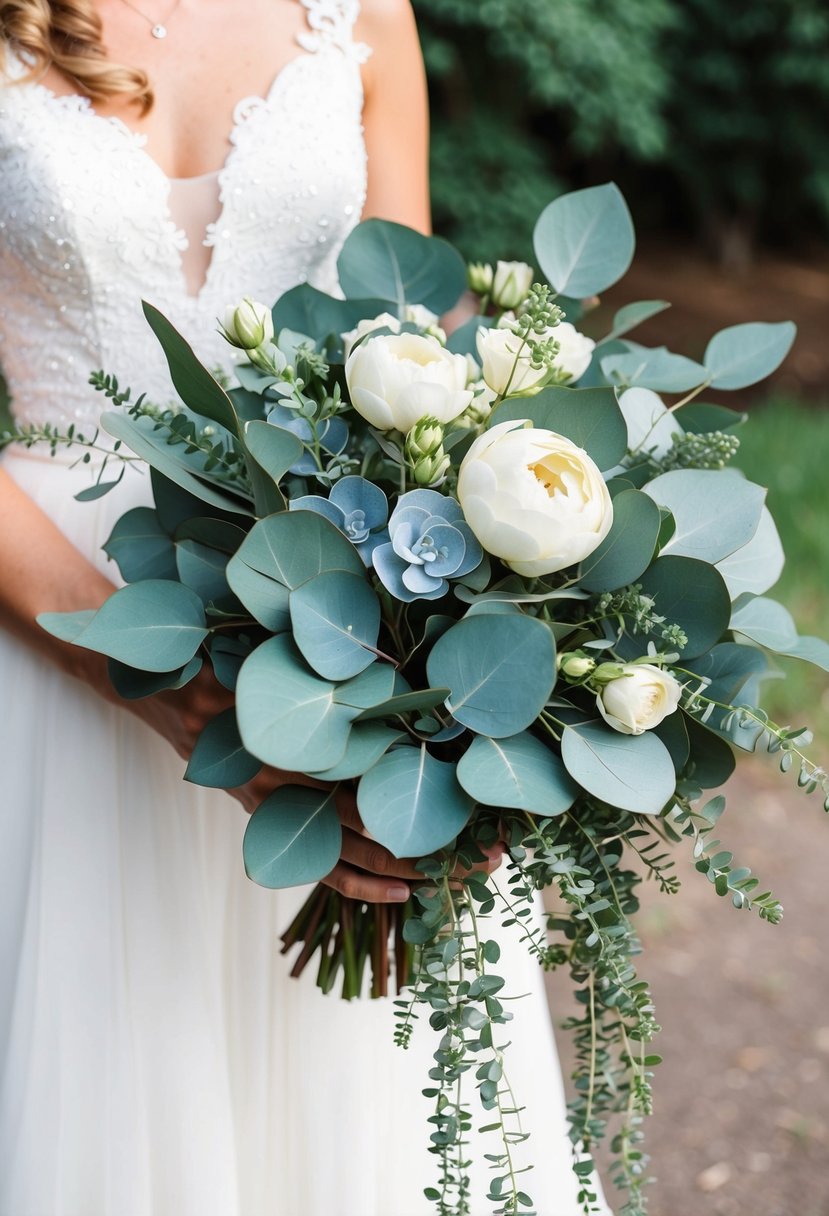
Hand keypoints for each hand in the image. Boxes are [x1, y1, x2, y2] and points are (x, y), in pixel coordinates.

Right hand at [130, 667, 503, 903]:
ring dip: (409, 871)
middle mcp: (302, 785)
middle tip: (493, 856)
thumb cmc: (243, 670)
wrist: (175, 699)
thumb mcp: (296, 670)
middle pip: (383, 826)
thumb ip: (351, 686)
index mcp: (314, 743)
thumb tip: (424, 688)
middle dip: (440, 845)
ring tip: (458, 880)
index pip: (390, 782)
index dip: (439, 799)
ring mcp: (286, 813)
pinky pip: (323, 868)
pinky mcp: (276, 825)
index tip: (487, 808)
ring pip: (356, 856)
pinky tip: (400, 893)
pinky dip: (363, 885)